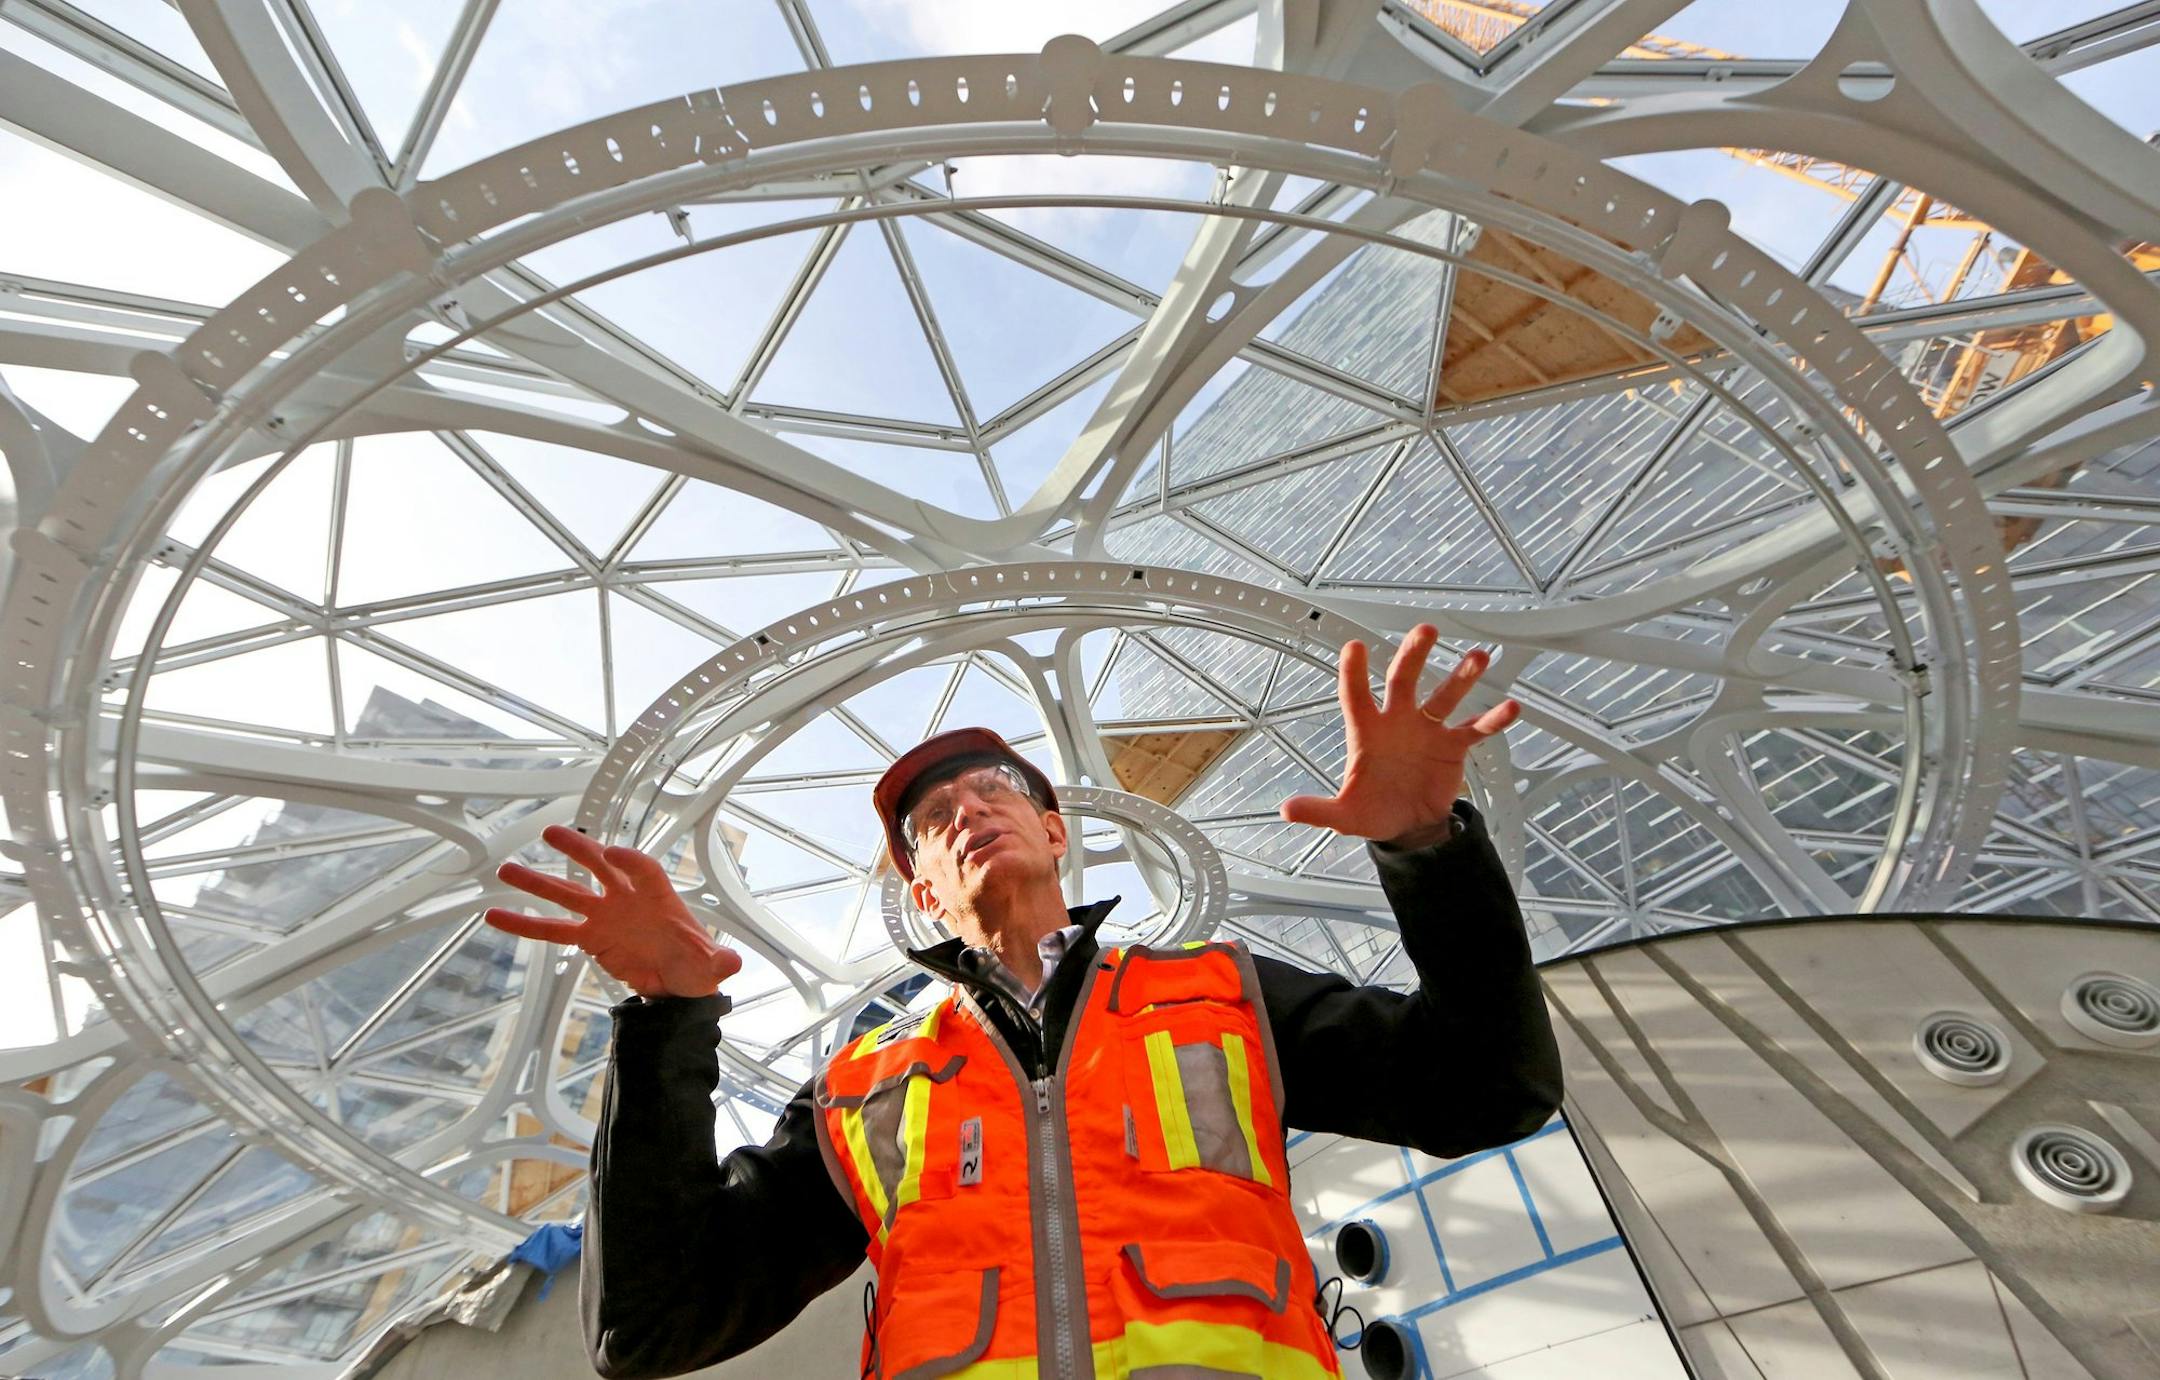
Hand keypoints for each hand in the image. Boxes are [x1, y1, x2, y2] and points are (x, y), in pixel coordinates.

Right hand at [485, 824, 741, 999]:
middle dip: (579, 850)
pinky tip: (497, 915)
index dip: (629, 861)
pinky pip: (553, 929)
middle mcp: (628, 899)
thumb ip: (717, 962)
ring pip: (568, 894)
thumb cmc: (694, 965)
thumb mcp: (709, 966)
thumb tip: (731, 963)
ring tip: (507, 870)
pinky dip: (526, 924)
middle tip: (552, 834)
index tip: (612, 853)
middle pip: (600, 867)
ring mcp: (605, 916)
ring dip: (539, 882)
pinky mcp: (589, 937)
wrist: (677, 985)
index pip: (644, 871)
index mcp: (659, 897)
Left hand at [1279, 625, 1518, 846]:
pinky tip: (1510, 708)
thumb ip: (1319, 810)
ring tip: (1478, 658)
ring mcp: (1427, 729)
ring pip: (1444, 695)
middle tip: (1426, 631)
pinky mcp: (1453, 745)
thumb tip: (1286, 810)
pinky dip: (1493, 719)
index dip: (1354, 672)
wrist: (1410, 826)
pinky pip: (1475, 727)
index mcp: (1366, 731)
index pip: (1356, 695)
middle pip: (1403, 680)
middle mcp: (1398, 721)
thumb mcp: (1344, 814)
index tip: (1355, 646)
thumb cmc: (1373, 811)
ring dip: (1461, 676)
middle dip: (1413, 655)